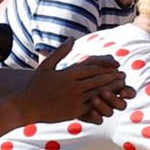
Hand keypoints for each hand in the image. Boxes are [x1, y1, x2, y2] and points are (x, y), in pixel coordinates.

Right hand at [11, 46, 127, 125]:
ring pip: (98, 93)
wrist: (26, 106)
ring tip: (121, 87)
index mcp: (67, 74)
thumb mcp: (46, 66)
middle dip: (112, 78)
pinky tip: (111, 101)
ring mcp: (74, 100)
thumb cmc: (35, 85)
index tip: (115, 66)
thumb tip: (72, 38)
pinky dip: (103, 103)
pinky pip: (93, 107)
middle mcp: (72, 87)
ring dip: (112, 90)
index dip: (105, 68)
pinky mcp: (75, 112)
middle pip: (98, 81)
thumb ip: (61, 52)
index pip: (91, 69)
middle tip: (123, 76)